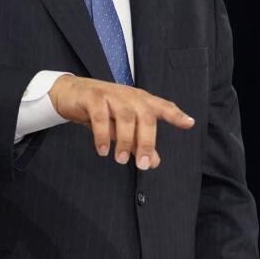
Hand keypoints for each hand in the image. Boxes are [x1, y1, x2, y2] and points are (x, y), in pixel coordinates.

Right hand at [48, 76, 193, 168]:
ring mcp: (111, 95)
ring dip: (125, 140)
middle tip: (142, 164)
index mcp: (140, 101)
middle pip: (146, 116)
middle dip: (146, 141)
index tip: (189, 123)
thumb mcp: (121, 128)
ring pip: (126, 116)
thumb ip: (138, 143)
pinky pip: (100, 116)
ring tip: (120, 160)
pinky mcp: (92, 97)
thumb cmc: (102, 111)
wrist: (70, 94)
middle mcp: (129, 96)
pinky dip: (102, 134)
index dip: (176, 114)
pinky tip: (103, 150)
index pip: (162, 106)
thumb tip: (154, 162)